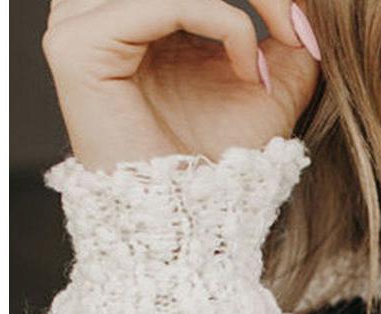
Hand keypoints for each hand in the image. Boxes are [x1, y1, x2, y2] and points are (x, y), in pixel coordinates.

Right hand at [42, 1, 322, 172]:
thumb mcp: (268, 87)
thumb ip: (285, 36)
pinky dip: (222, 21)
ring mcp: (78, 19)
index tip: (298, 24)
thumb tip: (303, 6)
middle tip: (293, 26)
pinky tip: (248, 70)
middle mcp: (97, 6)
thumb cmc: (223, 164)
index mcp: (132, 7)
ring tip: (271, 58)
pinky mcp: (76, 43)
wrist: (194, 224)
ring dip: (240, 5)